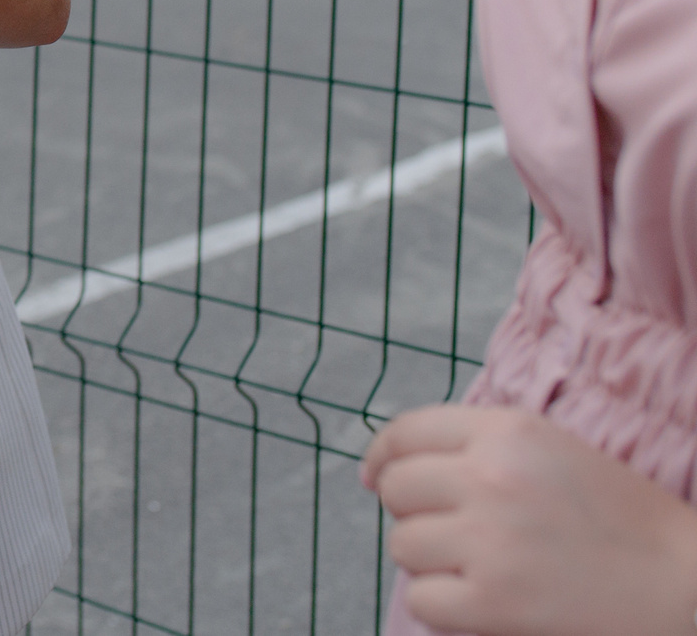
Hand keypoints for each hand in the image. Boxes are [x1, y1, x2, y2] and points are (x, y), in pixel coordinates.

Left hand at [363, 404, 696, 635]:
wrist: (684, 587)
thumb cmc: (621, 522)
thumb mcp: (552, 452)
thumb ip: (479, 447)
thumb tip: (388, 467)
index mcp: (507, 432)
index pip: (405, 432)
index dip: (382, 457)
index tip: (375, 477)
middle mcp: (490, 477)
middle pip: (397, 490)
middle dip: (415, 514)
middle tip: (457, 534)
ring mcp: (488, 540)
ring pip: (402, 546)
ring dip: (431, 563)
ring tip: (483, 568)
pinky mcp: (491, 600)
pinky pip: (421, 599)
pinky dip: (443, 607)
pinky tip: (483, 603)